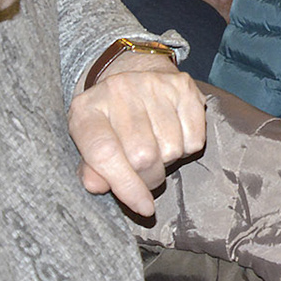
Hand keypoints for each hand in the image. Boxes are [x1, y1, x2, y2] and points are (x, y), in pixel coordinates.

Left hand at [69, 56, 205, 215]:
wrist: (134, 73)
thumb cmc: (110, 121)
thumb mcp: (90, 144)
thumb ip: (92, 169)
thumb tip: (98, 186)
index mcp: (86, 109)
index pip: (104, 153)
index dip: (125, 186)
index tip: (143, 208)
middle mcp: (119, 90)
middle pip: (142, 156)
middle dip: (149, 178)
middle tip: (146, 176)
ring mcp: (152, 84)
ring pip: (171, 149)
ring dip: (168, 161)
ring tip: (158, 148)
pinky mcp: (182, 85)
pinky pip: (194, 138)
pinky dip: (187, 148)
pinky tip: (174, 134)